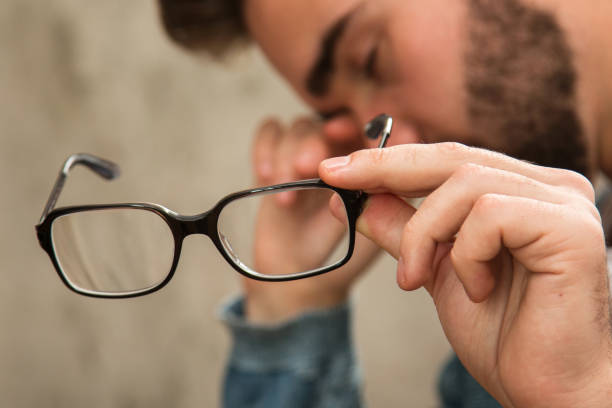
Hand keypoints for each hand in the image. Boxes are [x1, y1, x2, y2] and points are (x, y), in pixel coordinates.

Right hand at [242, 116, 380, 322]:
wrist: (304, 281)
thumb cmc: (346, 260)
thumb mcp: (373, 238)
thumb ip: (382, 211)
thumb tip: (377, 182)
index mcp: (375, 164)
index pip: (379, 130)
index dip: (373, 128)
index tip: (360, 143)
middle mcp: (345, 151)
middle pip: (337, 121)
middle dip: (321, 141)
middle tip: (309, 167)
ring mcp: (310, 153)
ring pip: (302, 126)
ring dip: (290, 154)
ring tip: (287, 195)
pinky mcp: (278, 159)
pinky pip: (270, 131)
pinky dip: (265, 147)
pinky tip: (265, 176)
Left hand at [320, 142, 611, 406]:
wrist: (546, 390)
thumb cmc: (501, 333)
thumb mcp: (434, 270)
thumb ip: (401, 228)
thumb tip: (354, 197)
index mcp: (520, 190)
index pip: (446, 158)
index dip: (388, 160)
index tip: (335, 170)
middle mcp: (548, 187)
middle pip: (453, 156)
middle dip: (386, 169)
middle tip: (339, 181)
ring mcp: (565, 204)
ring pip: (464, 185)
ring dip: (424, 234)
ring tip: (417, 278)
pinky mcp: (572, 228)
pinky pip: (490, 216)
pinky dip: (465, 255)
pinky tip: (477, 288)